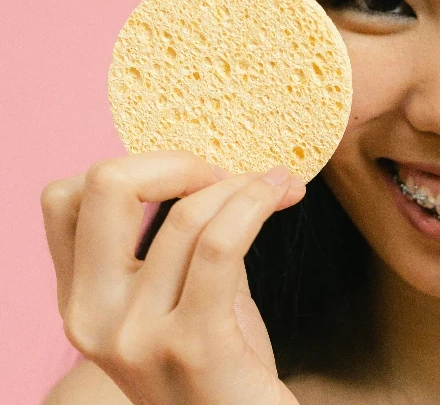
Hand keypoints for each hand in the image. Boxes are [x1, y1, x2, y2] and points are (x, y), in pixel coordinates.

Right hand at [40, 149, 306, 404]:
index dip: (134, 169)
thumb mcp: (181, 299)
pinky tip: (283, 194)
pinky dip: (255, 205)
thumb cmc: (220, 370)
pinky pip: (221, 246)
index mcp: (80, 301)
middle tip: (228, 176)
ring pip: (185, 215)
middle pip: (107, 185)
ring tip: (277, 184)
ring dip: (243, 186)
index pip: (65, 198)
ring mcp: (136, 336)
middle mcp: (92, 317)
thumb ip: (180, 243)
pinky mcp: (192, 347)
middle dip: (178, 161)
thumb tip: (214, 170)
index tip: (190, 179)